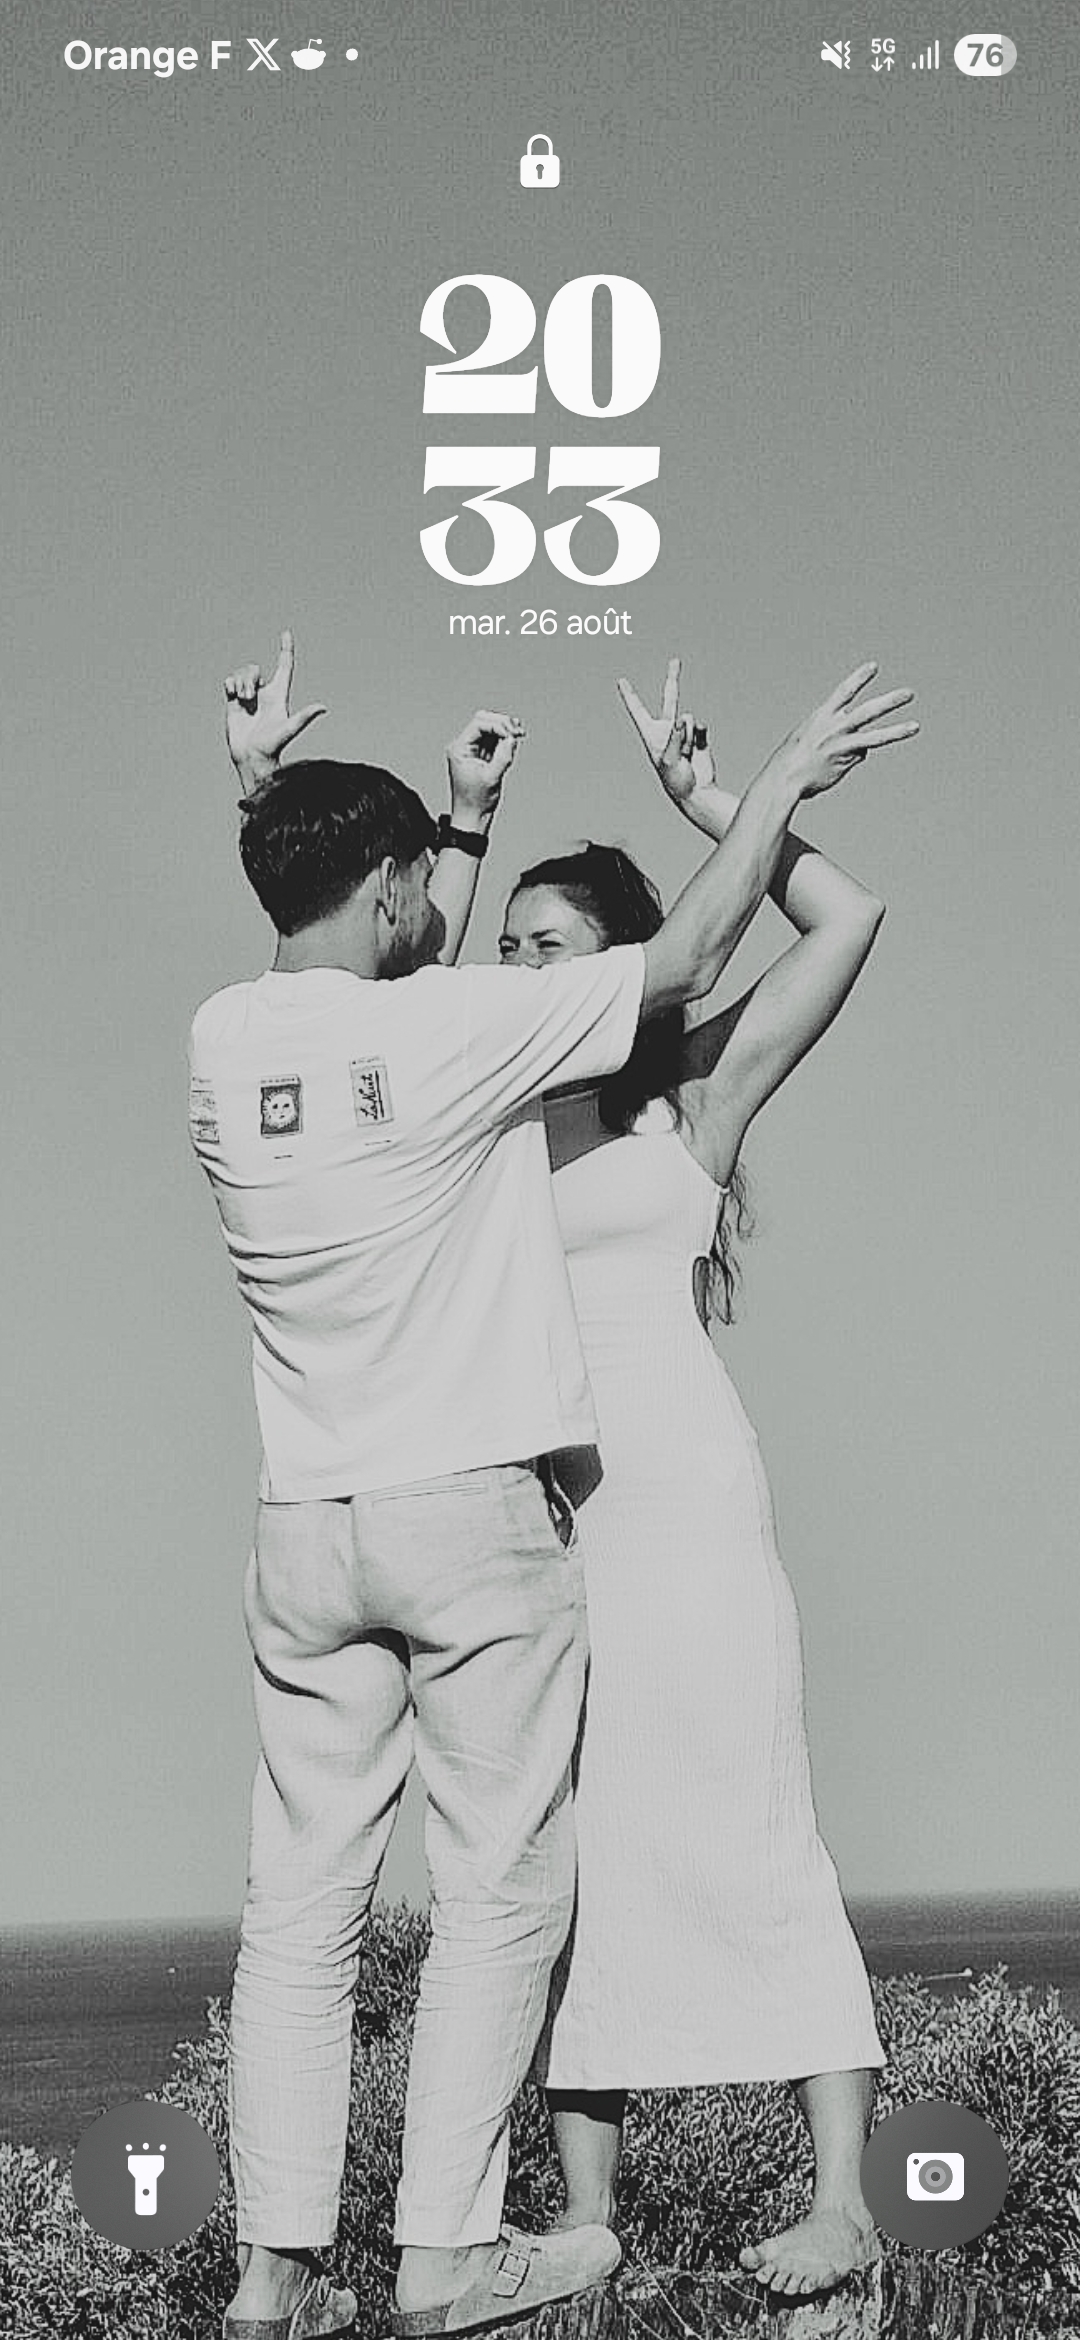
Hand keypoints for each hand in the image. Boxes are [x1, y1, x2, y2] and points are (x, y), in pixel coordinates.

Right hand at [224, 629, 325, 790]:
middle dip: (250, 679)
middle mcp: (265, 693)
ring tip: (242, 701)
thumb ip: (304, 717)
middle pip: (255, 669)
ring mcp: (250, 697)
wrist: (251, 758)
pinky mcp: (235, 702)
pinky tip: (232, 697)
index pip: (284, 666)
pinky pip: (230, 681)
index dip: (286, 649)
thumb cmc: (272, 747)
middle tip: (250, 699)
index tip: (286, 634)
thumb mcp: (288, 729)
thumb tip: (323, 708)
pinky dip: (230, 685)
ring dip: (240, 684)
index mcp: (279, 695)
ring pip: (242, 674)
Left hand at [446, 709, 524, 825]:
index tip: (513, 733)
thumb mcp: (491, 777)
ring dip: (505, 730)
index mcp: (459, 749)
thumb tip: (512, 738)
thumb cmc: (475, 803)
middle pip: (483, 721)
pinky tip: (513, 741)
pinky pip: (494, 740)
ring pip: (490, 729)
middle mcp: (464, 747)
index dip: (498, 725)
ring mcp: (472, 751)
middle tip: (518, 731)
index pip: (479, 724)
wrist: (472, 818)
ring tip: (518, 735)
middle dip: (502, 724)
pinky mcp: (482, 757)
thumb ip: (503, 756)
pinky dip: (504, 738)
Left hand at [618, 657, 715, 809]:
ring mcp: (684, 732)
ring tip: (686, 756)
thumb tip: (684, 718)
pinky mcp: (699, 737)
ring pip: (689, 720)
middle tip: (675, 660)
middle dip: (673, 679)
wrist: (697, 793)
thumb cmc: (676, 781)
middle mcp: (667, 730)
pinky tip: (696, 751)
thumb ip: (674, 736)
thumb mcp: (668, 761)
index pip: (638, 711)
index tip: (622, 681)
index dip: (630, 696)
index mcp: (651, 736)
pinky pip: (701, 726)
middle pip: (670, 699)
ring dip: (688, 738)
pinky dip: (699, 736)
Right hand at [757, 662, 917, 800]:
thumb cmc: (792, 762)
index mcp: (821, 716)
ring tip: (916, 727)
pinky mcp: (844, 760)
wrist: (783, 778)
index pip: (844, 692)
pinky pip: (859, 756)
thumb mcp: (810, 741)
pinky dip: (854, 757)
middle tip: (909, 694)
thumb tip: (863, 751)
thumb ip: (836, 738)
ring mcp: (841, 743)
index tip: (873, 667)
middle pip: (867, 711)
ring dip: (896, 731)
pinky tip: (835, 765)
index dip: (859, 679)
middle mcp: (833, 727)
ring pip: (873, 736)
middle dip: (889, 702)